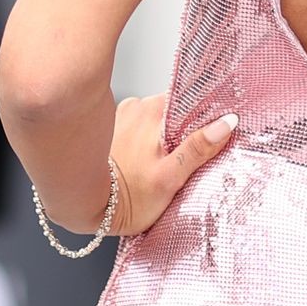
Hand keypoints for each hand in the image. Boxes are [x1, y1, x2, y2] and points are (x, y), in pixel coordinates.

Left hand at [108, 92, 237, 238]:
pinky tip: (144, 162)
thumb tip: (225, 124)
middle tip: (182, 160)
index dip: (205, 118)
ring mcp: (122, 116)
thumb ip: (198, 148)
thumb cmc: (126, 197)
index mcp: (153, 112)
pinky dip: (146, 141)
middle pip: (175, 111)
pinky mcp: (112, 129)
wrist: (81, 204)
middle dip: (183, 131)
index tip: (212, 135)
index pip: (191, 101)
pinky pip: (140, 127)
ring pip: (157, 120)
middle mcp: (136, 106)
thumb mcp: (170, 178)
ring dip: (163, 137)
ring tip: (159, 165)